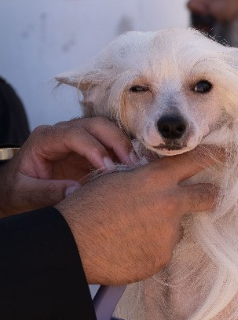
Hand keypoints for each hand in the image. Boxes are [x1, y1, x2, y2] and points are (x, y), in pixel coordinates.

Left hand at [0, 117, 132, 217]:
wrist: (18, 190)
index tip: (108, 169)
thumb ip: (47, 192)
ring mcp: (79, 139)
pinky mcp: (91, 150)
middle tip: (132, 165)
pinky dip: (125, 153)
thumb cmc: (18, 190)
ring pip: (108, 130)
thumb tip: (76, 191)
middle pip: (95, 125)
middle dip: (116, 141)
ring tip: (137, 167)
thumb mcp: (25, 194)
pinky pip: (112, 144)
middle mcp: (63, 132)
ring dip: (125, 145)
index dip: (94, 148)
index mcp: (44, 139)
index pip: (73, 134)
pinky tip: (135, 167)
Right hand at [56, 148, 219, 284]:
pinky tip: (127, 247)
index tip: (228, 156)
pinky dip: (149, 249)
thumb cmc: (86, 208)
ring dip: (163, 229)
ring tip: (131, 232)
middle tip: (213, 196)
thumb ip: (144, 178)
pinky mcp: (162, 257)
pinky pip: (162, 250)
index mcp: (155, 179)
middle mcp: (169, 205)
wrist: (70, 244)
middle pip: (207, 196)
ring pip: (176, 228)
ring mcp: (168, 234)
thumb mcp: (115, 179)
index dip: (215, 157)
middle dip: (211, 195)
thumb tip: (163, 180)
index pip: (196, 161)